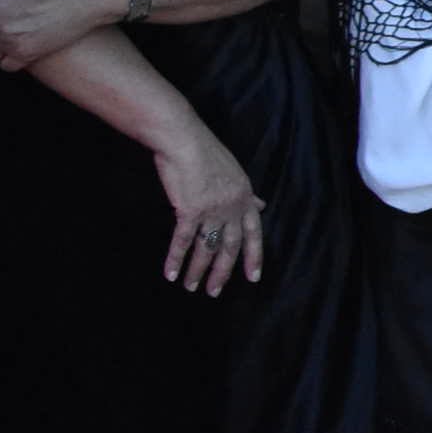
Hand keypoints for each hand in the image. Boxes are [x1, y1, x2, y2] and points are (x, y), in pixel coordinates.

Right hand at [154, 119, 263, 294]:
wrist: (184, 140)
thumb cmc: (206, 154)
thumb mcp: (236, 173)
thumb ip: (246, 194)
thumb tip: (261, 205)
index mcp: (245, 197)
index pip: (254, 233)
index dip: (254, 257)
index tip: (253, 278)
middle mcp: (233, 206)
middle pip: (230, 247)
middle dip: (223, 272)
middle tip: (215, 292)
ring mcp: (212, 209)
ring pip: (206, 248)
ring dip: (198, 271)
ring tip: (191, 287)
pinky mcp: (190, 210)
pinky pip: (182, 241)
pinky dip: (175, 259)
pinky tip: (170, 274)